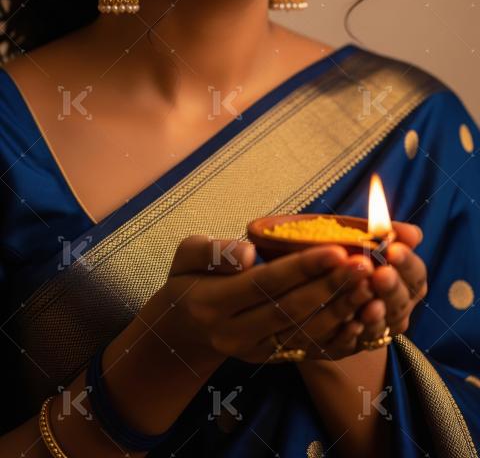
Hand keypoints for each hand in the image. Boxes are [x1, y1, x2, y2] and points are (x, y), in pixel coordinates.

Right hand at [154, 235, 378, 364]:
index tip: (337, 249)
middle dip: (332, 288)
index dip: (303, 268)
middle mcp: (235, 334)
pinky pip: (310, 351)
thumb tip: (248, 253)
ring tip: (371, 285)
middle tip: (365, 264)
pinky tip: (364, 316)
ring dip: (342, 311)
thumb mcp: (186, 256)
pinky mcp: (272, 360)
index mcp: (213, 303)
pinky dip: (339, 336)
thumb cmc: (187, 281)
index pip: (265, 284)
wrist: (182, 330)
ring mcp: (255, 352)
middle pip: (291, 311)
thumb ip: (214, 252)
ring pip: (305, 334)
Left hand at [352, 221, 427, 345]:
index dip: (406, 262)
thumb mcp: (367, 238)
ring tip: (368, 304)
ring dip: (377, 315)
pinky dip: (357, 334)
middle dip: (392, 287)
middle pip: (402, 301)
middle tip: (380, 274)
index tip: (393, 249)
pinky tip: (351, 324)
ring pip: (384, 325)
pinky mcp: (360, 342)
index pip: (415, 273)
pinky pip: (361, 342)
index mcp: (407, 279)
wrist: (324, 278)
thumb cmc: (352, 252)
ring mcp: (382, 327)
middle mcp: (399, 306)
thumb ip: (390, 235)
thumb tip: (414, 234)